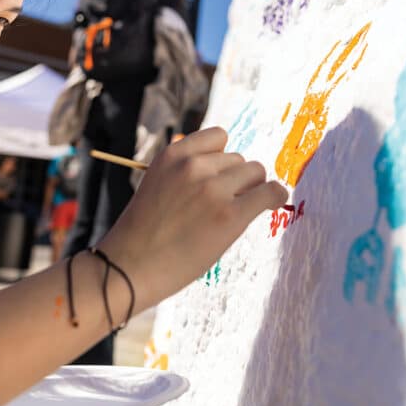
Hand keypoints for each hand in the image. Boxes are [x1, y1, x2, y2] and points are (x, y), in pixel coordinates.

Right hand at [97, 126, 287, 309]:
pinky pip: (270, 193)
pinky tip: (273, 205)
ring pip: (255, 174)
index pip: (219, 136)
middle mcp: (194, 165)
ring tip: (230, 215)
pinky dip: (275, 197)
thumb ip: (187, 170)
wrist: (129, 268)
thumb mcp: (158, 183)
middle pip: (239, 159)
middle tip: (220, 207)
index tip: (219, 178)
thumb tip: (228, 167)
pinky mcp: (230, 215)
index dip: (223, 158)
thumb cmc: (144, 232)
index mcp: (174, 154)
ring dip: (251, 191)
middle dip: (236, 180)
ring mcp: (212, 189)